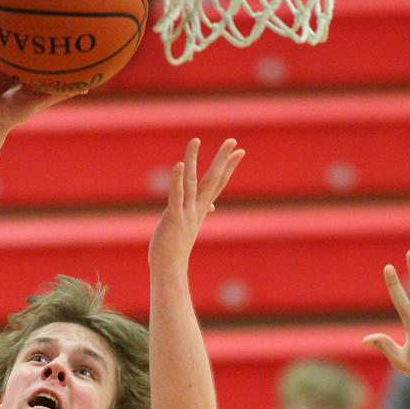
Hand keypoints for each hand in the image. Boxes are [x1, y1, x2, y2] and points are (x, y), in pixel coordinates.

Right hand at [0, 7, 77, 131]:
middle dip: (16, 13)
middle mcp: (6, 56)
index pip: (30, 42)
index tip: (51, 9)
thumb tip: (88, 86)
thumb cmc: (16, 112)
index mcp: (21, 63)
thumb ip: (61, 91)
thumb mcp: (42, 98)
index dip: (38, 27)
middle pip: (11, 30)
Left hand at [148, 137, 244, 274]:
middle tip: (233, 140)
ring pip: (192, 181)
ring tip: (195, 140)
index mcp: (201, 208)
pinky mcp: (174, 218)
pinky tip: (177, 164)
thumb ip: (200, 211)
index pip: (218, 184)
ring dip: (193, 160)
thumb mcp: (189, 224)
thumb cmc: (176, 247)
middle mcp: (197, 208)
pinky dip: (177, 180)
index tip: (239, 151)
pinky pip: (176, 196)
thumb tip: (212, 206)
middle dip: (222, 159)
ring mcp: (187, 213)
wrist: (169, 268)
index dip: (228, 167)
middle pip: (213, 180)